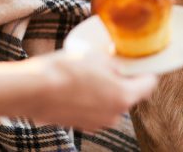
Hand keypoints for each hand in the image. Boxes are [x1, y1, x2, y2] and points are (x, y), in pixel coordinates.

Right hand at [0, 48, 156, 130]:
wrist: (33, 90)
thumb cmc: (65, 70)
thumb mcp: (97, 57)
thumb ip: (115, 64)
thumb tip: (118, 66)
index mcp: (124, 97)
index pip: (149, 84)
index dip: (147, 70)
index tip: (142, 62)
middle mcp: (115, 114)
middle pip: (129, 94)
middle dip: (123, 80)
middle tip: (113, 63)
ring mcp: (97, 123)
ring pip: (111, 102)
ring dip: (106, 90)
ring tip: (90, 73)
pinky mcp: (81, 125)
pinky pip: (95, 109)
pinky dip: (91, 98)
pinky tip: (78, 85)